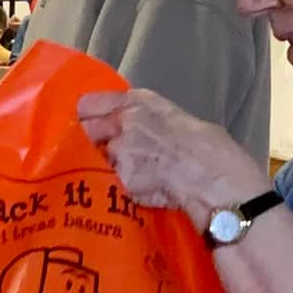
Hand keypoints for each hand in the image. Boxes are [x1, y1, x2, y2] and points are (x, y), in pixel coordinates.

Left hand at [76, 89, 266, 231]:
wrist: (213, 176)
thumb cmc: (205, 146)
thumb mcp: (172, 116)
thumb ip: (142, 118)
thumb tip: (127, 129)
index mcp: (137, 102)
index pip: (88, 104)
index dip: (82, 116)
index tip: (79, 124)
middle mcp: (122, 122)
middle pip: (84, 131)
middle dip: (85, 143)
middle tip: (93, 153)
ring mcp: (119, 152)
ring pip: (94, 160)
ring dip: (100, 168)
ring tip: (119, 175)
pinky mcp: (120, 181)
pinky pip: (109, 185)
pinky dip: (115, 188)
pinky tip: (132, 190)